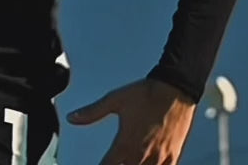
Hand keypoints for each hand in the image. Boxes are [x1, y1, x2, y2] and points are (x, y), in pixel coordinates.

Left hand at [66, 77, 195, 164]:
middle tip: (113, 161)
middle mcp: (142, 155)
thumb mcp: (115, 100)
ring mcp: (159, 159)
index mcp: (126, 144)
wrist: (175, 90)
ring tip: (128, 162)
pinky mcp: (173, 157)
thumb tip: (72, 118)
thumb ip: (92, 112)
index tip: (99, 164)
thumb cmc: (145, 94)